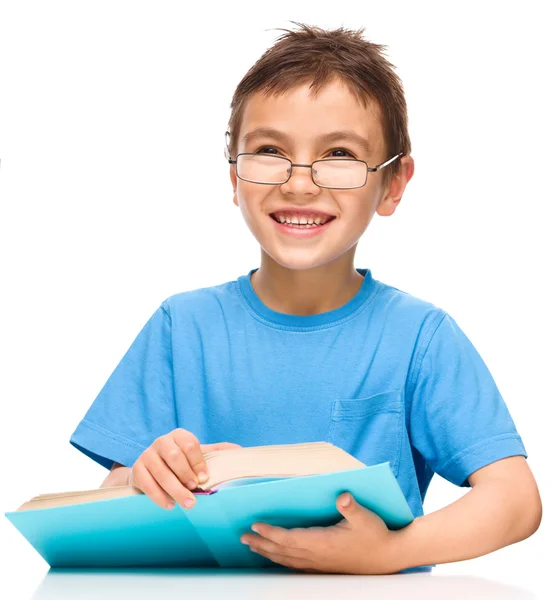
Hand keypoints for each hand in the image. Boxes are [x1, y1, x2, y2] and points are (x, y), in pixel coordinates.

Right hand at [128, 428, 240, 510]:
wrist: (150, 471)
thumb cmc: (179, 463)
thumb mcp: (196, 455)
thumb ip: (216, 452)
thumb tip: (240, 451)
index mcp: (179, 435)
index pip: (189, 445)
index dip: (198, 462)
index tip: (205, 478)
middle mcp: (162, 441)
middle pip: (175, 457)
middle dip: (186, 475)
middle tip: (196, 490)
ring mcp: (147, 455)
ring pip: (161, 472)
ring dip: (175, 489)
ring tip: (188, 503)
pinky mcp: (137, 469)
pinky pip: (147, 484)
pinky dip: (159, 496)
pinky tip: (170, 505)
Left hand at [240, 492, 400, 573]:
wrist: (389, 557)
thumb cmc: (377, 535)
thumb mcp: (367, 518)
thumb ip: (353, 508)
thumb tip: (343, 497)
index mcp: (324, 542)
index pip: (290, 539)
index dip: (271, 533)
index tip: (255, 525)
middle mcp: (318, 555)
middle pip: (282, 551)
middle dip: (261, 543)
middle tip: (242, 537)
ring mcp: (320, 563)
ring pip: (287, 559)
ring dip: (267, 552)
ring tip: (252, 546)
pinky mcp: (324, 566)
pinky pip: (296, 565)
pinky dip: (281, 560)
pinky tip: (275, 558)